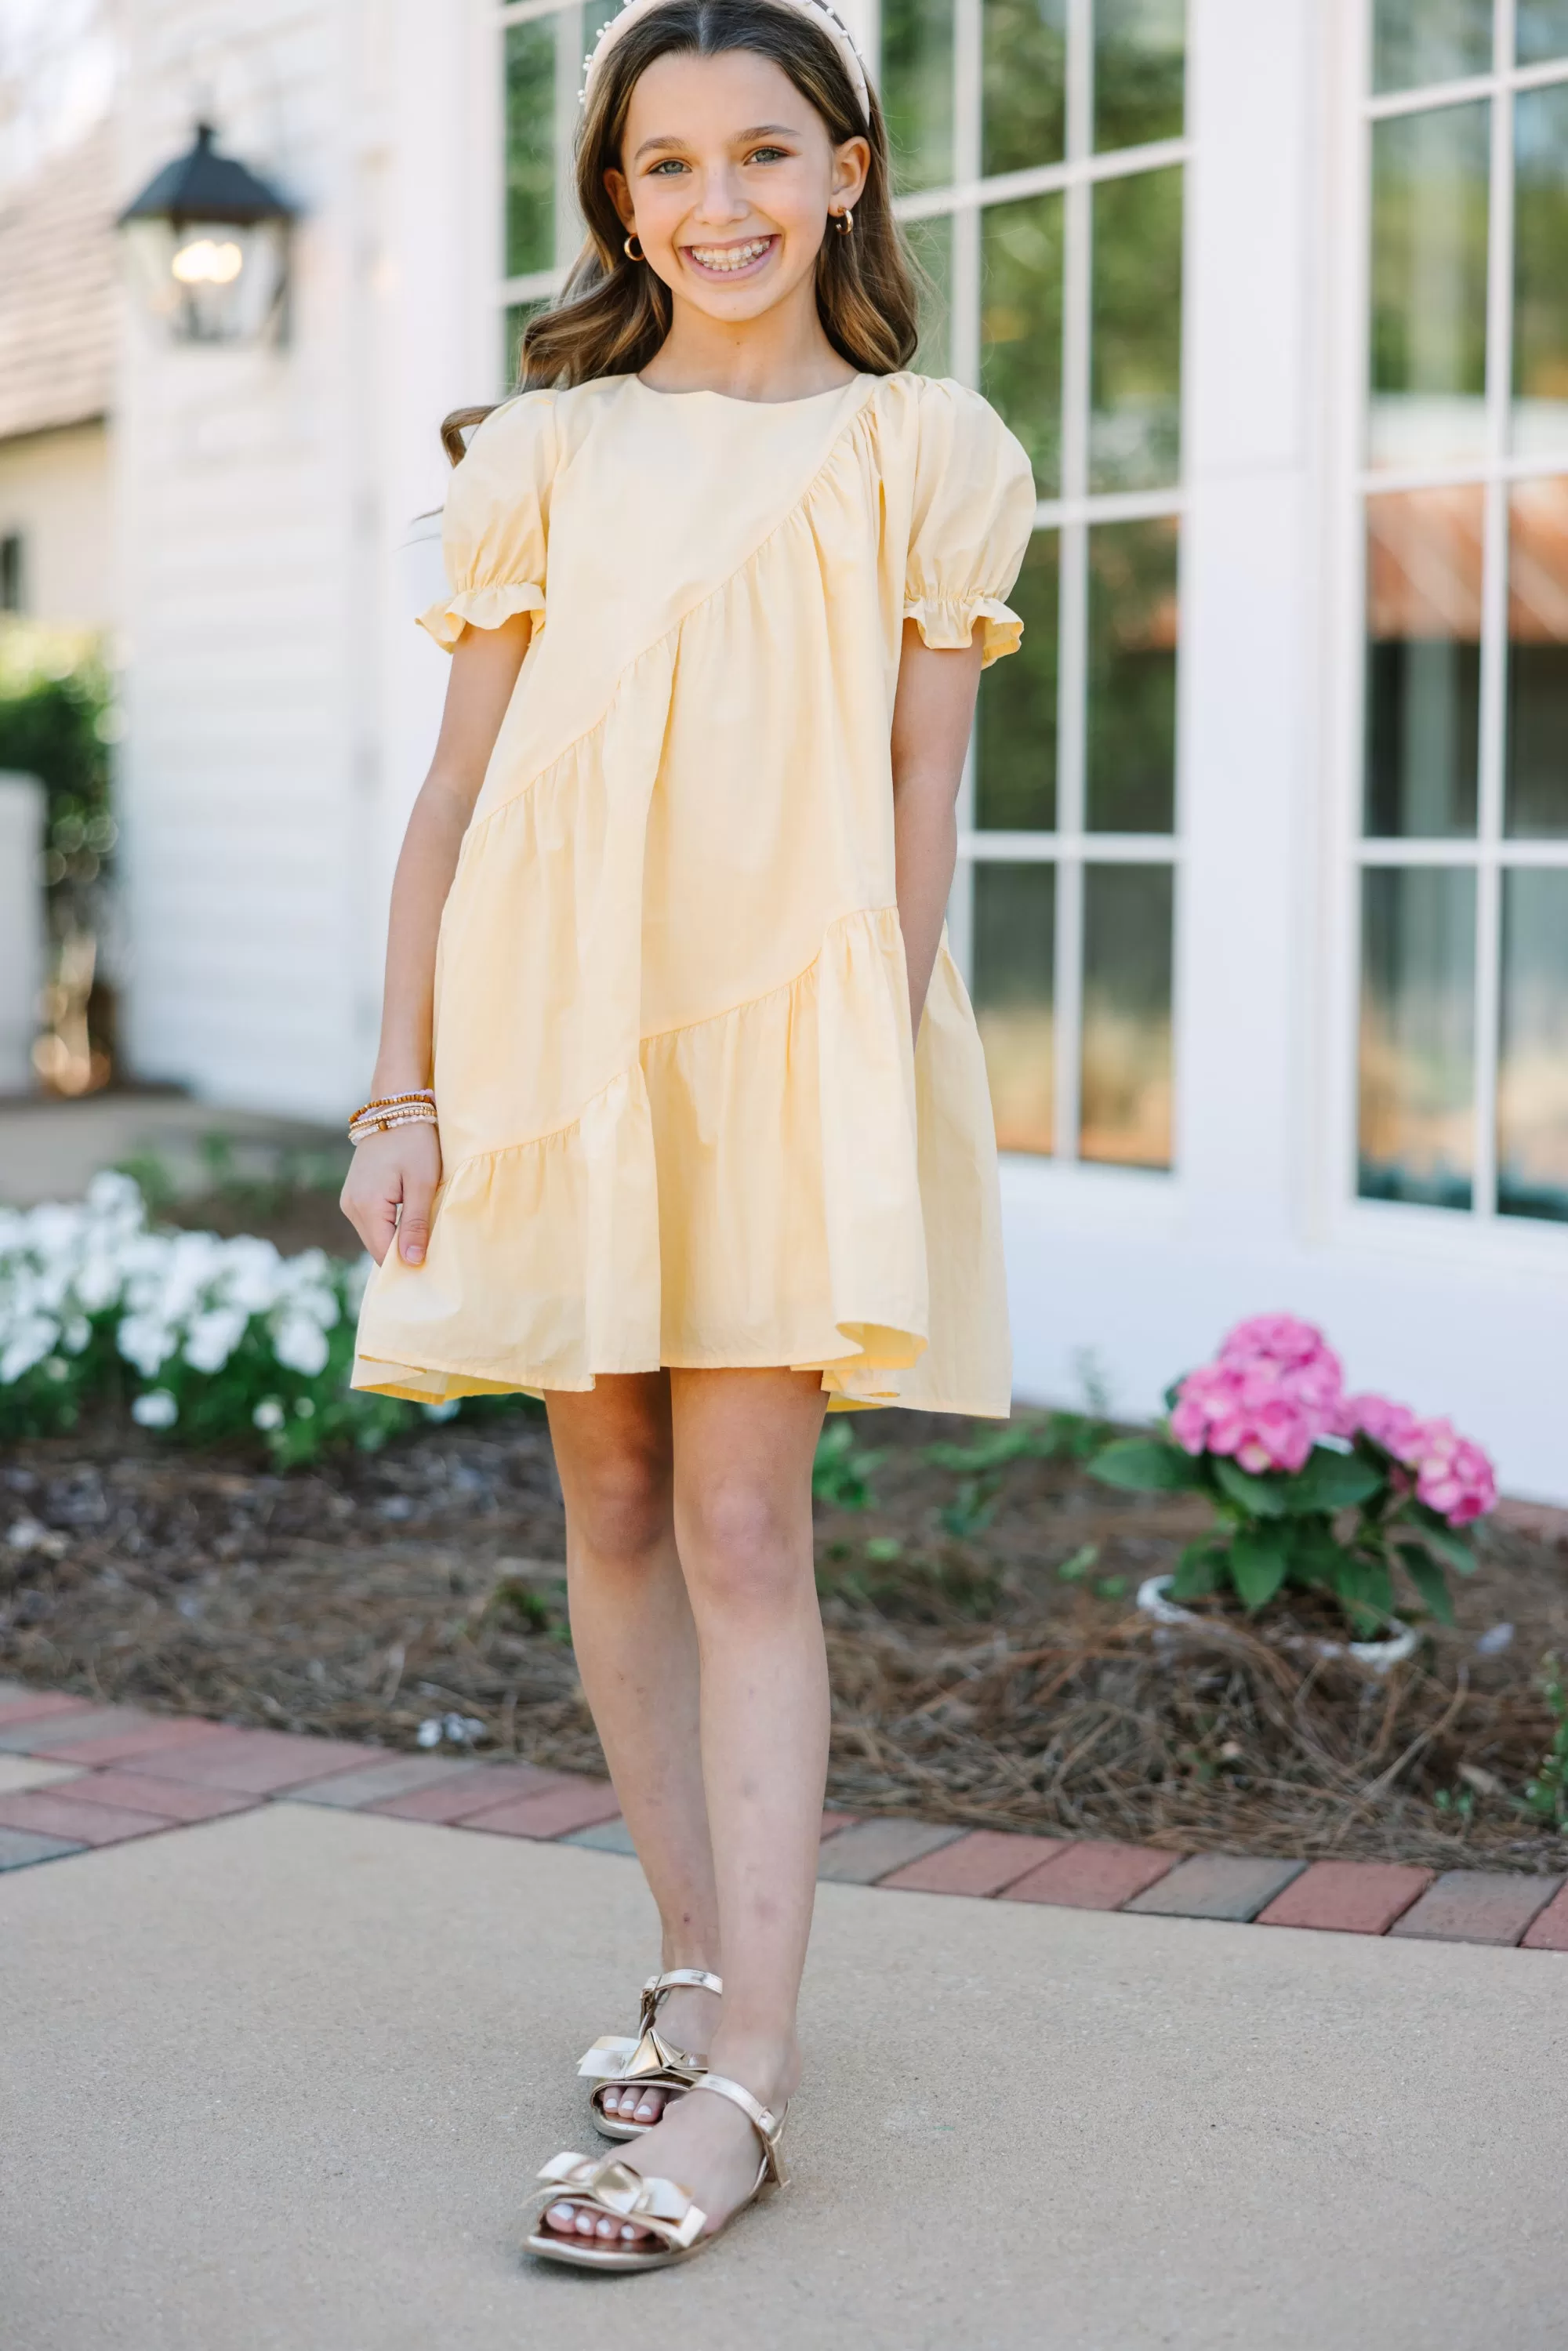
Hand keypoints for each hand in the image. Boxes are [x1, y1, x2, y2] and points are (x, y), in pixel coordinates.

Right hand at [340, 1121, 441, 1266]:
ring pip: (376, 1236)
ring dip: (398, 1239)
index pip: (384, 1254)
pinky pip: (374, 1223)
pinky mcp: (355, 1195)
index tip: (433, 1267)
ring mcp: (349, 1201)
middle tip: (434, 1251)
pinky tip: (411, 1220)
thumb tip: (413, 1262)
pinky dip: (391, 1227)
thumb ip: (416, 1224)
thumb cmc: (414, 1142)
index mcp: (366, 1206)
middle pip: (378, 1248)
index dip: (407, 1265)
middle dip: (403, 1254)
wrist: (395, 1109)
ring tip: (425, 1233)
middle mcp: (350, 1207)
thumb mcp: (422, 1183)